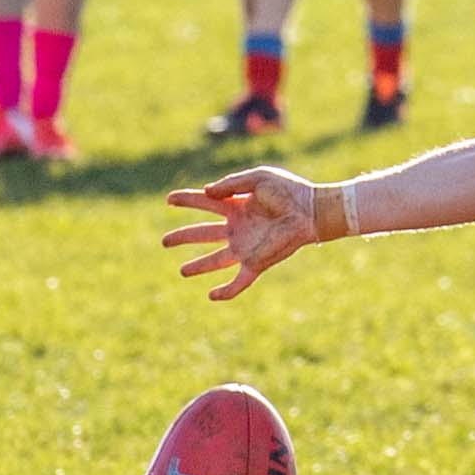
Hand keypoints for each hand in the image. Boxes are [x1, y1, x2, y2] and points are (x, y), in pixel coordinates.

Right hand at [163, 167, 317, 301]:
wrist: (310, 211)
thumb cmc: (288, 190)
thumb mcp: (257, 178)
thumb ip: (231, 183)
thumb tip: (206, 191)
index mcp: (236, 205)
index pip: (205, 202)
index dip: (187, 200)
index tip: (169, 199)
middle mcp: (237, 227)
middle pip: (203, 234)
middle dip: (183, 237)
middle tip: (164, 241)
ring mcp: (245, 246)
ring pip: (215, 260)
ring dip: (199, 266)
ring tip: (182, 271)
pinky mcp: (256, 262)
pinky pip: (238, 281)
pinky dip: (226, 291)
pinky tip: (212, 296)